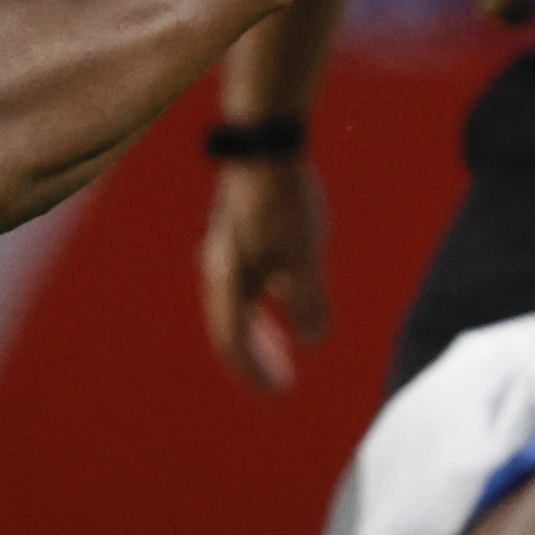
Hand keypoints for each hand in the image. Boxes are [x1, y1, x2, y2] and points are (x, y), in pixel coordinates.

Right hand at [199, 154, 329, 392]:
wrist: (266, 143)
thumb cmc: (284, 197)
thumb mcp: (304, 252)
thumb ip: (308, 298)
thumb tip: (313, 339)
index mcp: (229, 281)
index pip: (234, 343)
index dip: (254, 372)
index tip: (279, 392)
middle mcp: (221, 270)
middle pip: (232, 329)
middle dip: (256, 359)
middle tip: (281, 383)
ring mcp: (228, 252)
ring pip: (239, 306)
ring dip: (259, 334)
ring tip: (282, 351)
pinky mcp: (240, 234)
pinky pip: (247, 283)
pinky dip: (263, 304)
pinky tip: (283, 298)